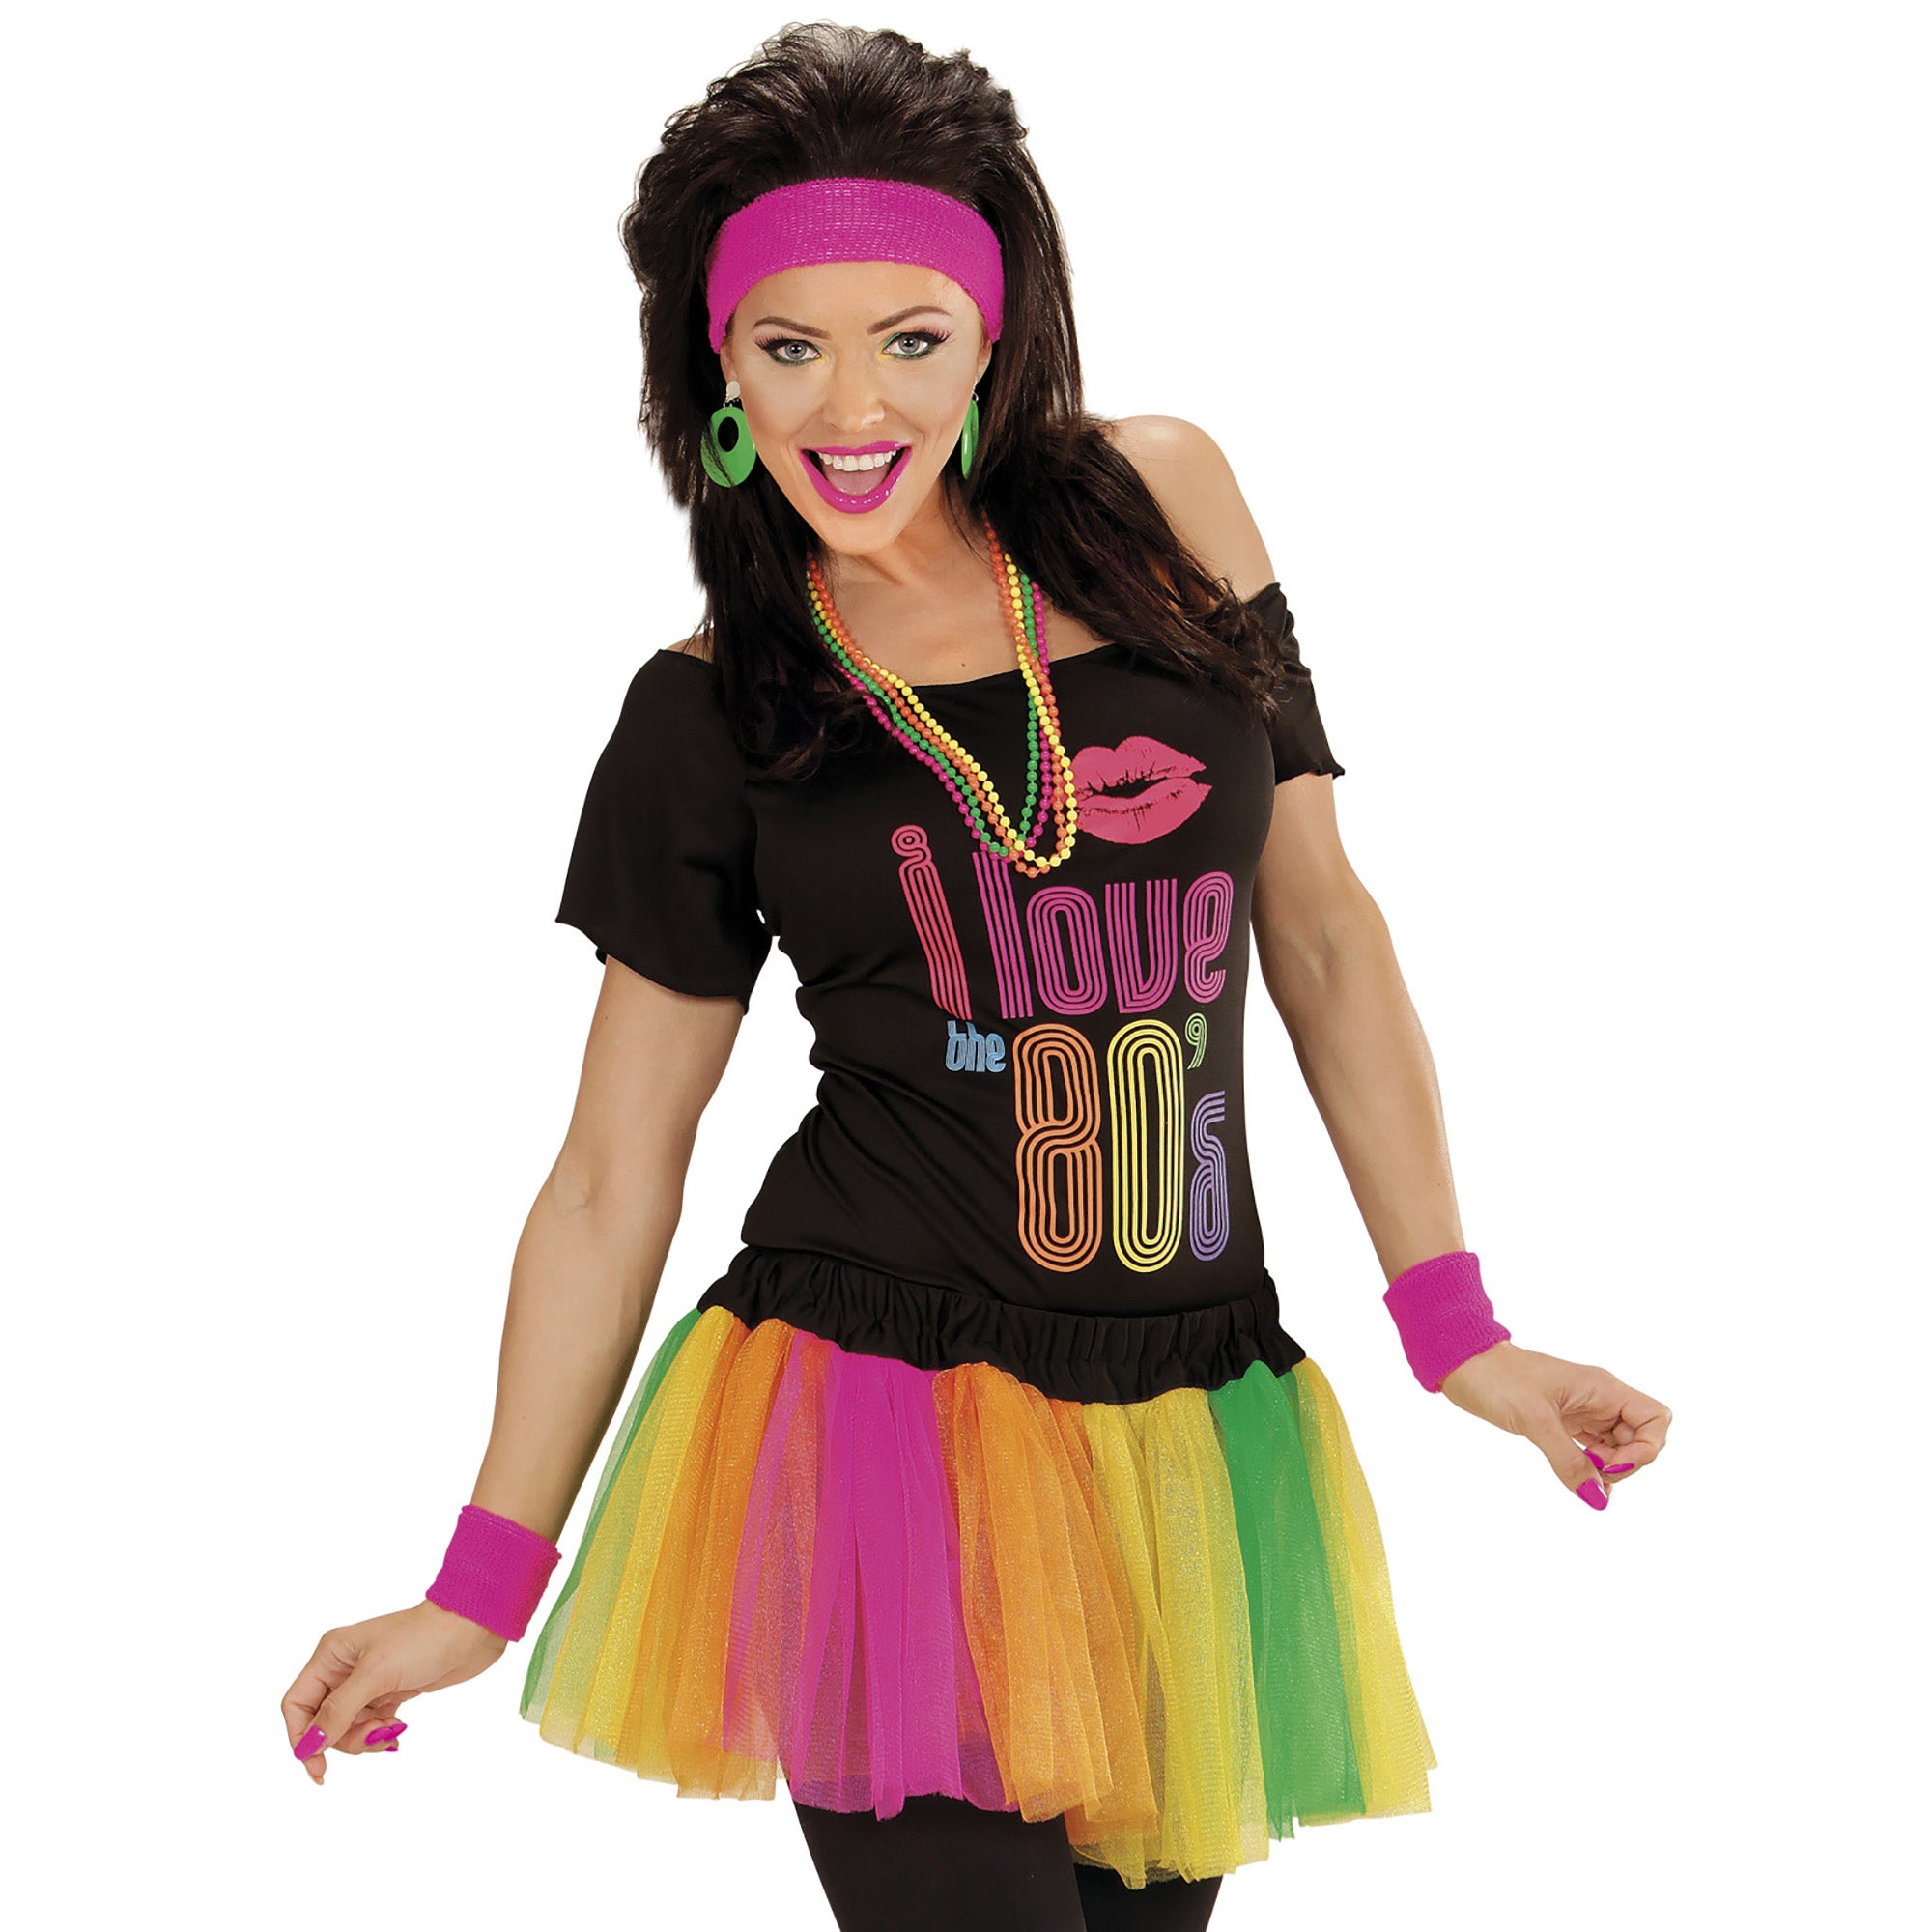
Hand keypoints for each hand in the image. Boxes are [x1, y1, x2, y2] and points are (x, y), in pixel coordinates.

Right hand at [281, 1600, 507, 1783]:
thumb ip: (338, 1711)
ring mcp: (368, 1681)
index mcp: (331, 1654)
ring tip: (391, 1730)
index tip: (317, 1767)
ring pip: (346, 1728)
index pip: (296, 1704)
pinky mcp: (391, 1692)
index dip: (301, 1738)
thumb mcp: (376, 1675)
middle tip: (375, 1734)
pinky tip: (397, 1731)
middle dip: (343, 1738)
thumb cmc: (424, 1639)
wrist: (473, 1628)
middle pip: (321, 1722)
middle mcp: (344, 1668)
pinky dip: (380, 1734)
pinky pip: (371, 1725)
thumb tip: (308, 1746)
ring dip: (365, 1738)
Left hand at [1437, 1340, 1671, 1508]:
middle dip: (1625, 1462)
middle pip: (1640, 1438)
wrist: (1463, 1362)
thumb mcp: (1535, 1421)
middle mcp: (1600, 1398)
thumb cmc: (1498, 1379)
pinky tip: (1576, 1476)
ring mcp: (1584, 1410)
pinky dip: (1590, 1465)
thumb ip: (1569, 1461)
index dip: (1646, 1448)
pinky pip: (1593, 1448)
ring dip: (1607, 1467)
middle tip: (1591, 1469)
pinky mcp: (1565, 1421)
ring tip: (1579, 1472)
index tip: (1612, 1464)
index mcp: (1603, 1388)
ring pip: (1617, 1446)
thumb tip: (1599, 1500)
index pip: (1656, 1418)